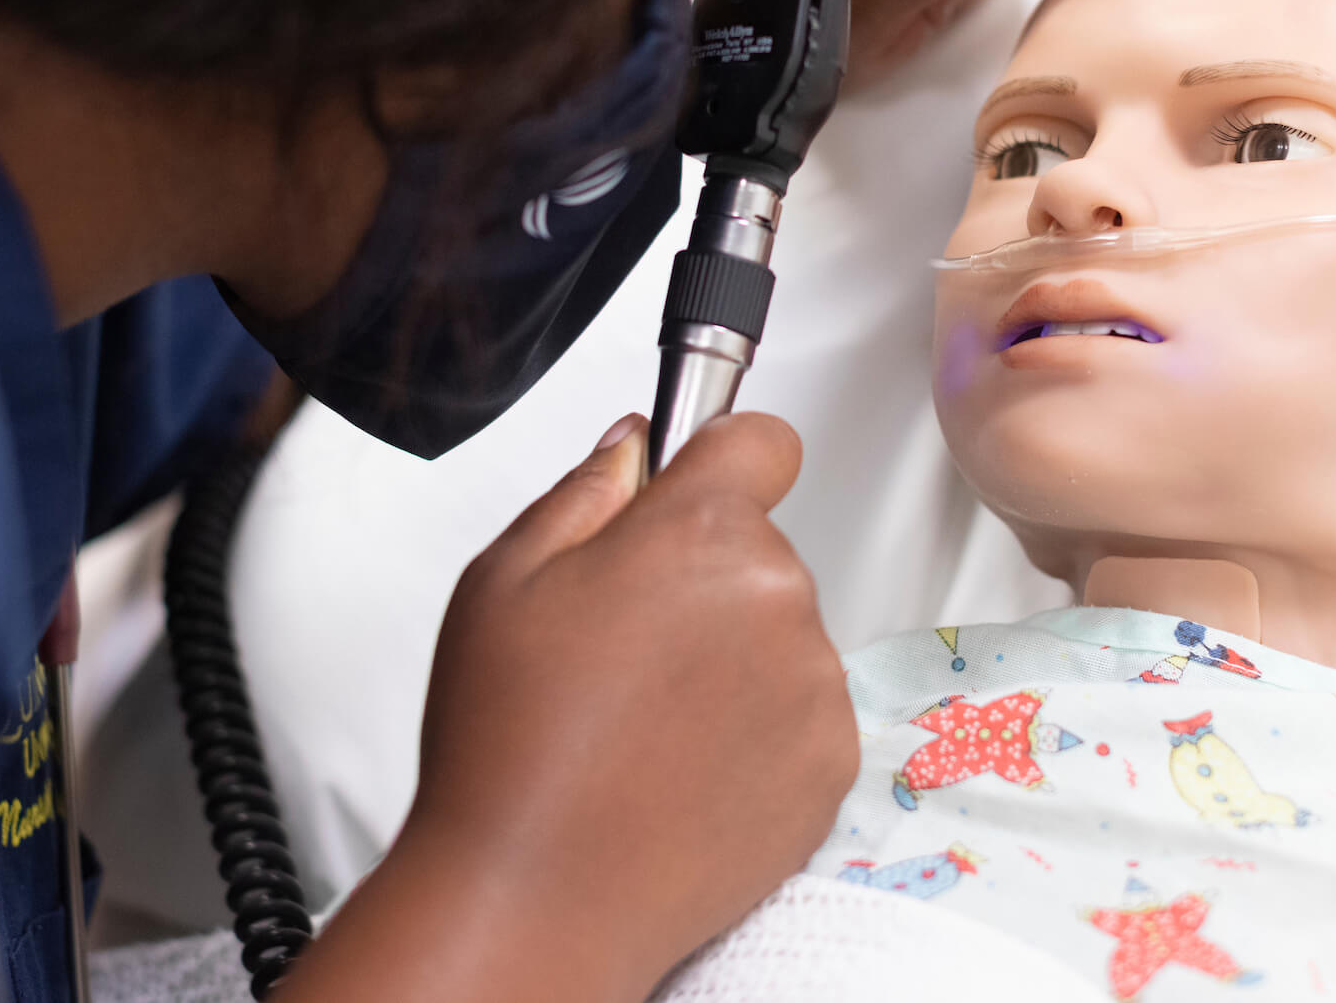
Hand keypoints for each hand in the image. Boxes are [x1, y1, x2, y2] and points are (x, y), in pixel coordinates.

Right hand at [288, 412, 851, 1001]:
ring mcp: (814, 685)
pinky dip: (755, 732)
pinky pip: (802, 714)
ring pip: (780, 636)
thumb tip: (634, 446)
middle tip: (621, 645)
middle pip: (758, 551)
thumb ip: (584, 491)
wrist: (540, 895)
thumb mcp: (503, 579)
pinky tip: (680, 767)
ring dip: (731, 659)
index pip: (762, 441)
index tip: (695, 488)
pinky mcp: (832, 763)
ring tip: (643, 721)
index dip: (723, 458)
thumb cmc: (509, 744)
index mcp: (700, 533)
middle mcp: (777, 597)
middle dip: (701, 578)